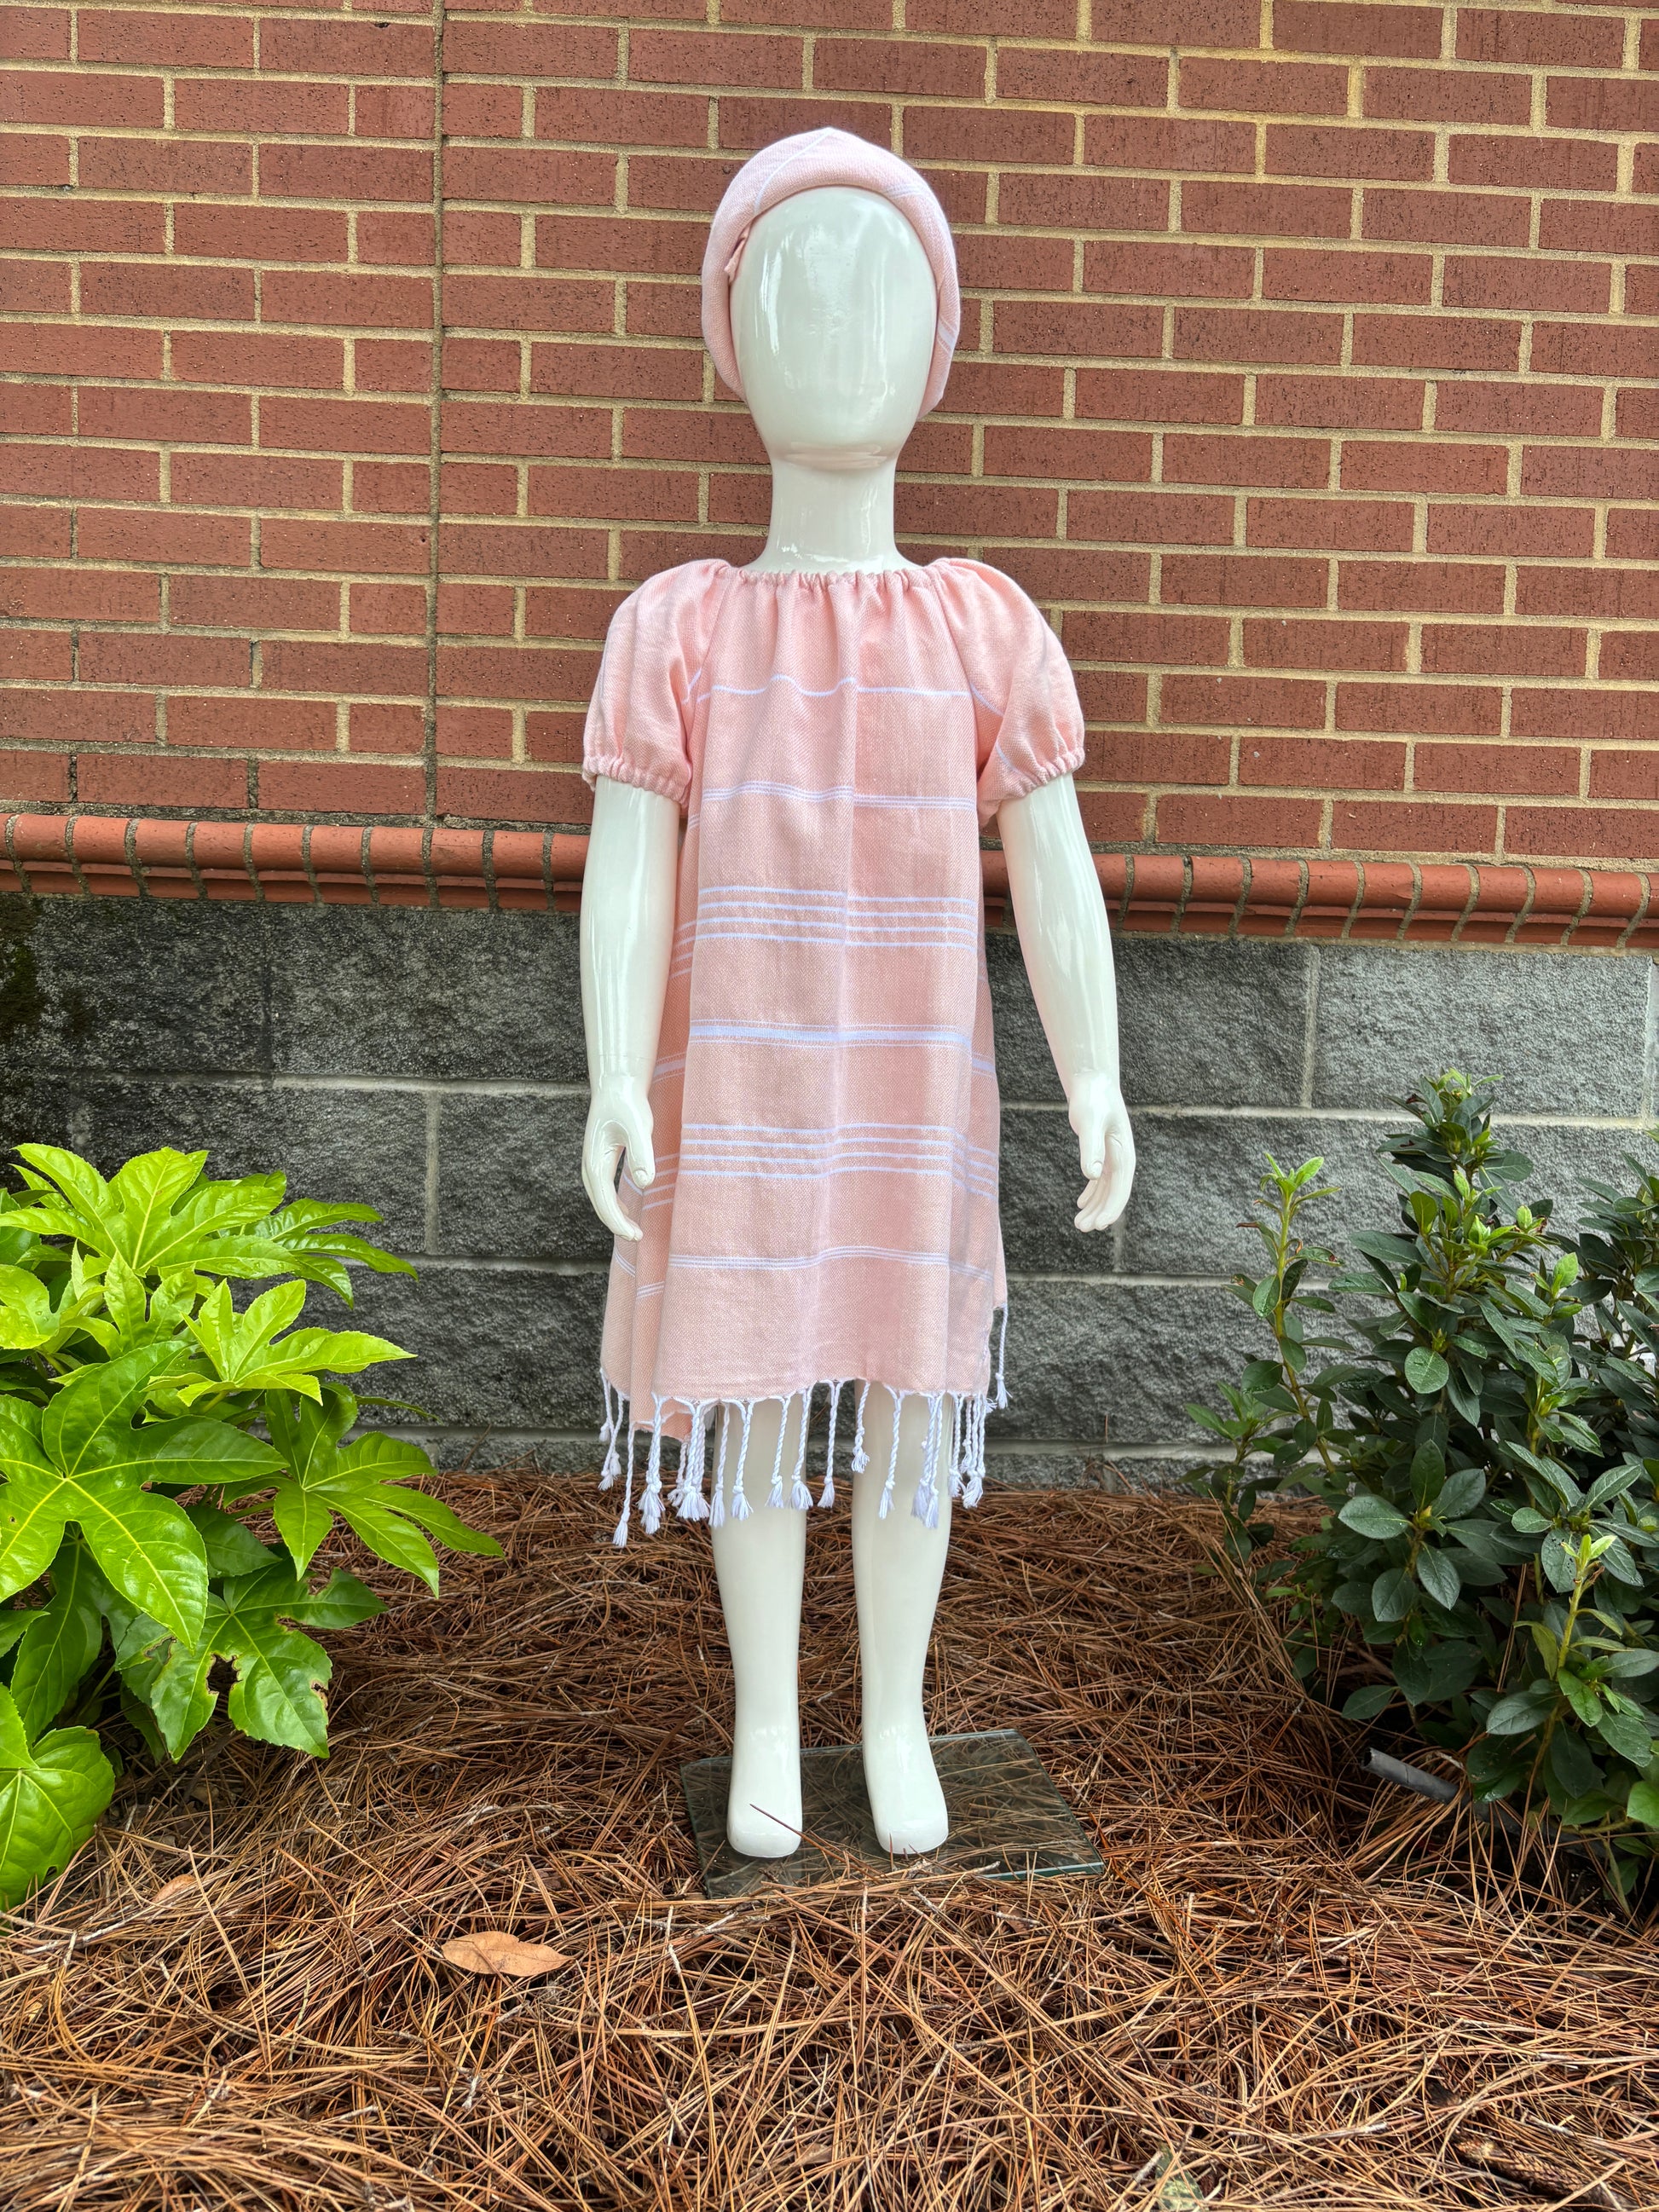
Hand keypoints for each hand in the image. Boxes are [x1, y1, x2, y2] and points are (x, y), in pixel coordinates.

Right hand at [581, 1075, 654, 1242]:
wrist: (616, 1086)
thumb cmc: (628, 1104)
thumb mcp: (639, 1127)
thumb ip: (642, 1153)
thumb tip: (645, 1183)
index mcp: (595, 1162)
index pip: (604, 1200)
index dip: (617, 1221)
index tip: (633, 1234)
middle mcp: (590, 1166)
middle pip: (600, 1204)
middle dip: (616, 1223)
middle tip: (637, 1238)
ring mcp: (593, 1164)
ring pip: (601, 1199)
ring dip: (615, 1216)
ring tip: (634, 1231)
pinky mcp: (601, 1161)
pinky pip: (604, 1190)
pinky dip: (614, 1204)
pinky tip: (627, 1211)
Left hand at [1068, 1071, 1134, 1232]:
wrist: (1093, 1083)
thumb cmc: (1093, 1100)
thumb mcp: (1090, 1123)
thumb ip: (1091, 1148)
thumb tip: (1093, 1176)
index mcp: (1125, 1155)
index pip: (1120, 1189)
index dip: (1111, 1209)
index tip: (1100, 1225)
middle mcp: (1122, 1160)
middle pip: (1114, 1194)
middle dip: (1100, 1213)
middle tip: (1083, 1228)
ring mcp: (1113, 1158)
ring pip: (1106, 1190)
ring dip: (1094, 1207)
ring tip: (1079, 1224)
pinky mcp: (1103, 1154)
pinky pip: (1100, 1180)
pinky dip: (1091, 1193)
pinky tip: (1081, 1204)